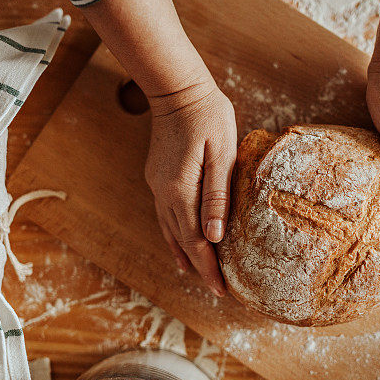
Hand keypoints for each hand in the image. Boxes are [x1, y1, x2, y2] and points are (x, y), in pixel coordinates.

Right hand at [145, 79, 236, 296]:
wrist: (176, 89)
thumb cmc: (207, 115)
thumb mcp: (221, 152)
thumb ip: (217, 195)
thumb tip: (214, 236)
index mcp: (181, 190)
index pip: (195, 241)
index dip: (208, 268)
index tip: (222, 290)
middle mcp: (164, 193)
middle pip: (181, 241)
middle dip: (199, 266)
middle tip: (216, 288)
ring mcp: (158, 185)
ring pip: (169, 230)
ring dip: (183, 253)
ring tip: (196, 273)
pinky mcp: (157, 177)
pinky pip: (165, 215)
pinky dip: (174, 234)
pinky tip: (180, 240)